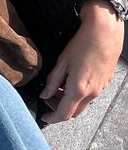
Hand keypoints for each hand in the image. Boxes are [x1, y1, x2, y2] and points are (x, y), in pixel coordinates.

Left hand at [38, 0, 123, 123]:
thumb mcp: (62, 62)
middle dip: (59, 109)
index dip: (52, 118)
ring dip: (69, 101)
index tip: (44, 116)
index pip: (63, 114)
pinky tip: (71, 81)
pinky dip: (78, 94)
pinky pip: (90, 95)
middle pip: (74, 112)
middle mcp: (92, 93)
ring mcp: (100, 89)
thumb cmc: (83, 43)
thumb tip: (45, 94)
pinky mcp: (105, 82)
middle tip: (48, 97)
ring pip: (82, 104)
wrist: (105, 32)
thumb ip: (52, 81)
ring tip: (58, 87)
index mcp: (79, 89)